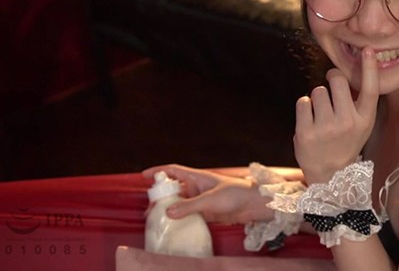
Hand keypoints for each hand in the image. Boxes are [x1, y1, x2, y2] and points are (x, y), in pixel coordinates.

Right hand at [141, 164, 273, 224]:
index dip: (159, 171)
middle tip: (148, 209)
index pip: (174, 171)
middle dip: (160, 198)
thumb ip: (190, 206)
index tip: (143, 176)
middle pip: (174, 190)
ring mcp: (202, 200)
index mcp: (198, 177)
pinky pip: (189, 215)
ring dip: (169, 210)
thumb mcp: (211, 200)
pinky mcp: (207, 212)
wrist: (254, 205)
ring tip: (156, 220)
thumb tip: (168, 212)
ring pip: (180, 203)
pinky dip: (179, 219)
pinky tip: (172, 227)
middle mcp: (198, 188)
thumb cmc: (236, 194)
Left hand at [294, 47, 379, 183]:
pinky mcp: (306, 132)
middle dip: (332, 79)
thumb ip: (358, 103)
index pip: (370, 89)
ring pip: (317, 90)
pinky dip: (304, 107)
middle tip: (332, 88)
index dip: (369, 68)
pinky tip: (310, 120)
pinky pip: (303, 101)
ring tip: (321, 115)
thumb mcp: (361, 126)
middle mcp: (347, 122)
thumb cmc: (345, 143)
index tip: (366, 50)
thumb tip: (349, 72)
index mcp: (364, 120)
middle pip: (338, 80)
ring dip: (317, 98)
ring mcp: (326, 128)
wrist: (330, 175)